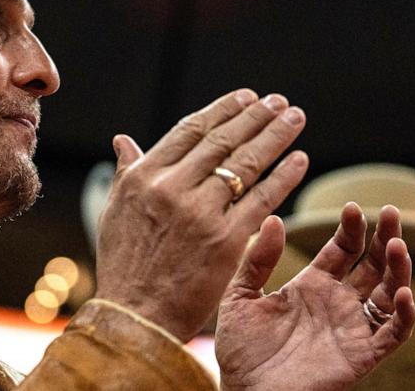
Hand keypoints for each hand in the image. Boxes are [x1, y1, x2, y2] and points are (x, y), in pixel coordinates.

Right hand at [94, 90, 308, 341]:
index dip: (222, 110)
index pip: (190, 130)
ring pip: (246, 163)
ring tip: (294, 117)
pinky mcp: (226, 240)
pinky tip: (299, 159)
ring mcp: (200, 213)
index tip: (246, 97)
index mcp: (144, 177)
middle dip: (255, 116)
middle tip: (278, 101)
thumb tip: (124, 140)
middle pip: (223, 140)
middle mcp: (171, 189)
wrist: (137, 318)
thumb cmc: (125, 267)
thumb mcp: (114, 212)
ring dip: (275, 135)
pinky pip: (262, 199)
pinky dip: (284, 176)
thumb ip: (127, 172)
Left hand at [215, 204, 414, 390]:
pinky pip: (393, 333)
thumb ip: (257, 260)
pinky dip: (405, 315)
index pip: (343, 249)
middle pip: (373, 264)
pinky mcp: (361, 355)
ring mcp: (352, 328)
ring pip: (390, 293)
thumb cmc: (241, 351)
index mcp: (312, 285)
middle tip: (390, 211)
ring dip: (399, 269)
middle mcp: (337, 303)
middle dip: (384, 237)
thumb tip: (274, 218)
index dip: (351, 228)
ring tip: (398, 244)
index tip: (351, 207)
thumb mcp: (240, 297)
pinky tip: (404, 293)